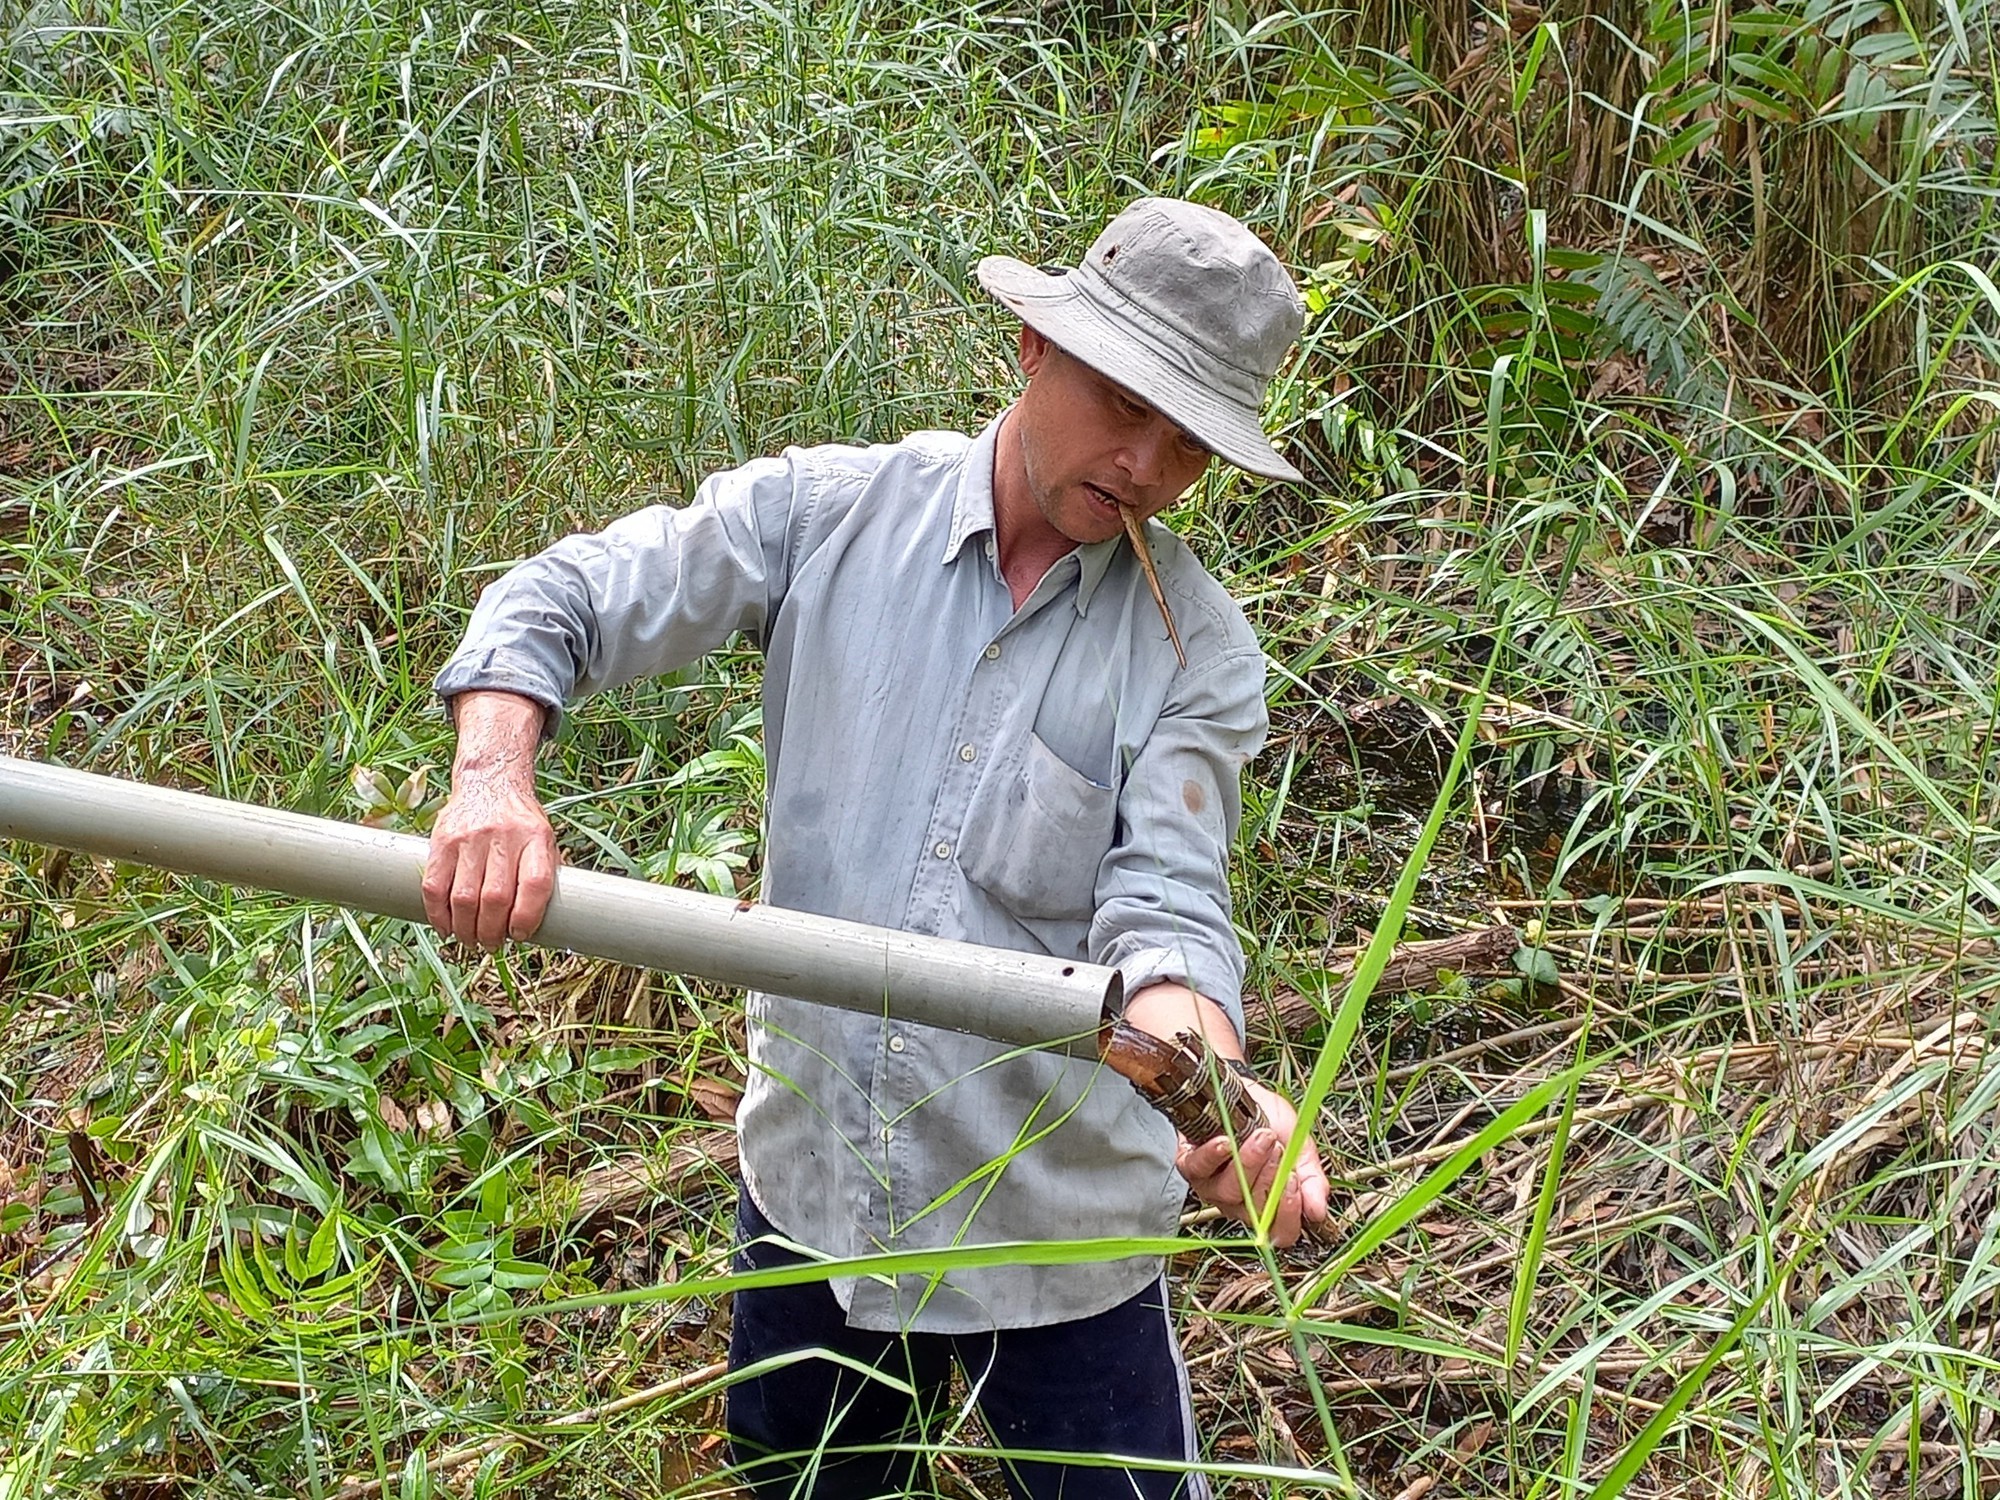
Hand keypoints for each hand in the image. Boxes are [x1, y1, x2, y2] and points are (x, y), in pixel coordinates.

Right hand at [420, 691, 556, 947]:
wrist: (490, 781)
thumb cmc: (522, 822)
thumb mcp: (545, 839)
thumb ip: (543, 875)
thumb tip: (548, 924)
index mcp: (537, 838)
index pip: (535, 884)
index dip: (527, 917)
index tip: (520, 936)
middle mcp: (504, 837)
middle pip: (495, 897)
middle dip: (492, 932)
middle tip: (491, 946)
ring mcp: (470, 838)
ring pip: (463, 897)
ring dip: (465, 929)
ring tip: (470, 941)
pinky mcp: (442, 841)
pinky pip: (434, 886)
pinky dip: (438, 914)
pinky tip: (446, 926)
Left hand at [1175, 1078, 1330, 1247]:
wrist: (1247, 1091)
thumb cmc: (1272, 1121)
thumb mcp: (1301, 1149)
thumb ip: (1312, 1180)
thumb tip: (1318, 1210)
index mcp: (1269, 1206)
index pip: (1280, 1233)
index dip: (1288, 1214)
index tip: (1295, 1181)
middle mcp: (1239, 1204)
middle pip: (1254, 1212)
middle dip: (1271, 1176)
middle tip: (1278, 1148)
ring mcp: (1213, 1187)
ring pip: (1230, 1190)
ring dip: (1248, 1161)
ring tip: (1261, 1136)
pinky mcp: (1191, 1165)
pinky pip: (1200, 1168)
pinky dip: (1214, 1154)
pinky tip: (1225, 1142)